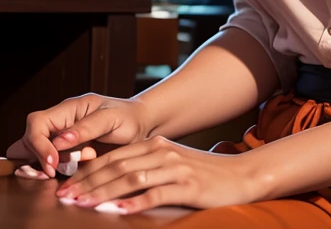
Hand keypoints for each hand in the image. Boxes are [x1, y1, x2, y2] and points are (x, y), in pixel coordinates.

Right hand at [6, 94, 150, 177]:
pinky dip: (54, 172)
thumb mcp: (112, 118)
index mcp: (69, 108)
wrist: (140, 127)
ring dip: (45, 166)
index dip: (39, 144)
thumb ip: (87, 127)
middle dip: (38, 158)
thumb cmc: (128, 118)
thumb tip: (60, 140)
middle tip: (57, 170)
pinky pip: (48, 164)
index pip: (37, 123)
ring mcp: (60, 139)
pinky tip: (70, 172)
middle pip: (29, 140)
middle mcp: (60, 123)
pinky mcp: (64, 154)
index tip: (53, 163)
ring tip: (69, 168)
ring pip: (34, 154)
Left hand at [55, 137, 261, 212]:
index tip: (65, 188)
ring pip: (133, 178)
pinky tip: (121, 211)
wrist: (240, 175)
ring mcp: (176, 168)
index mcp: (157, 145)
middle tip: (64, 198)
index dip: (88, 172)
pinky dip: (137, 202)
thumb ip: (145, 168)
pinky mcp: (188, 185)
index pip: (114, 157)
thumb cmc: (204, 174)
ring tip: (84, 205)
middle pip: (118, 166)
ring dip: (105, 193)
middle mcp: (164, 152)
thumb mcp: (172, 165)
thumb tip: (111, 183)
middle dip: (88, 183)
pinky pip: (157, 193)